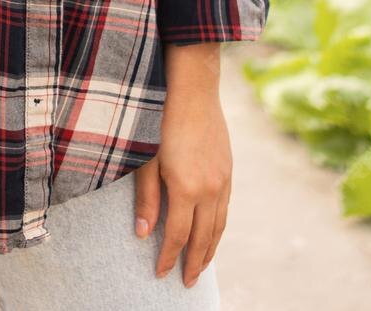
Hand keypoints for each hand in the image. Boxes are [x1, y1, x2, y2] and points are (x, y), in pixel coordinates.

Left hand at [134, 47, 231, 288]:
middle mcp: (209, 189)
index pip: (177, 236)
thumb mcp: (145, 159)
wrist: (192, 87)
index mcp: (186, 188)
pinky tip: (212, 233)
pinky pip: (226, 209)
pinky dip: (219, 228)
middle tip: (186, 283)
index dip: (168, 258)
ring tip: (201, 266)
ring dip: (210, 249)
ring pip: (219, 226)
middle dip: (194, 263)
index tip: (160, 274)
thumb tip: (142, 234)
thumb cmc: (160, 120)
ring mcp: (223, 180)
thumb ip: (146, 198)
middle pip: (203, 238)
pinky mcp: (229, 170)